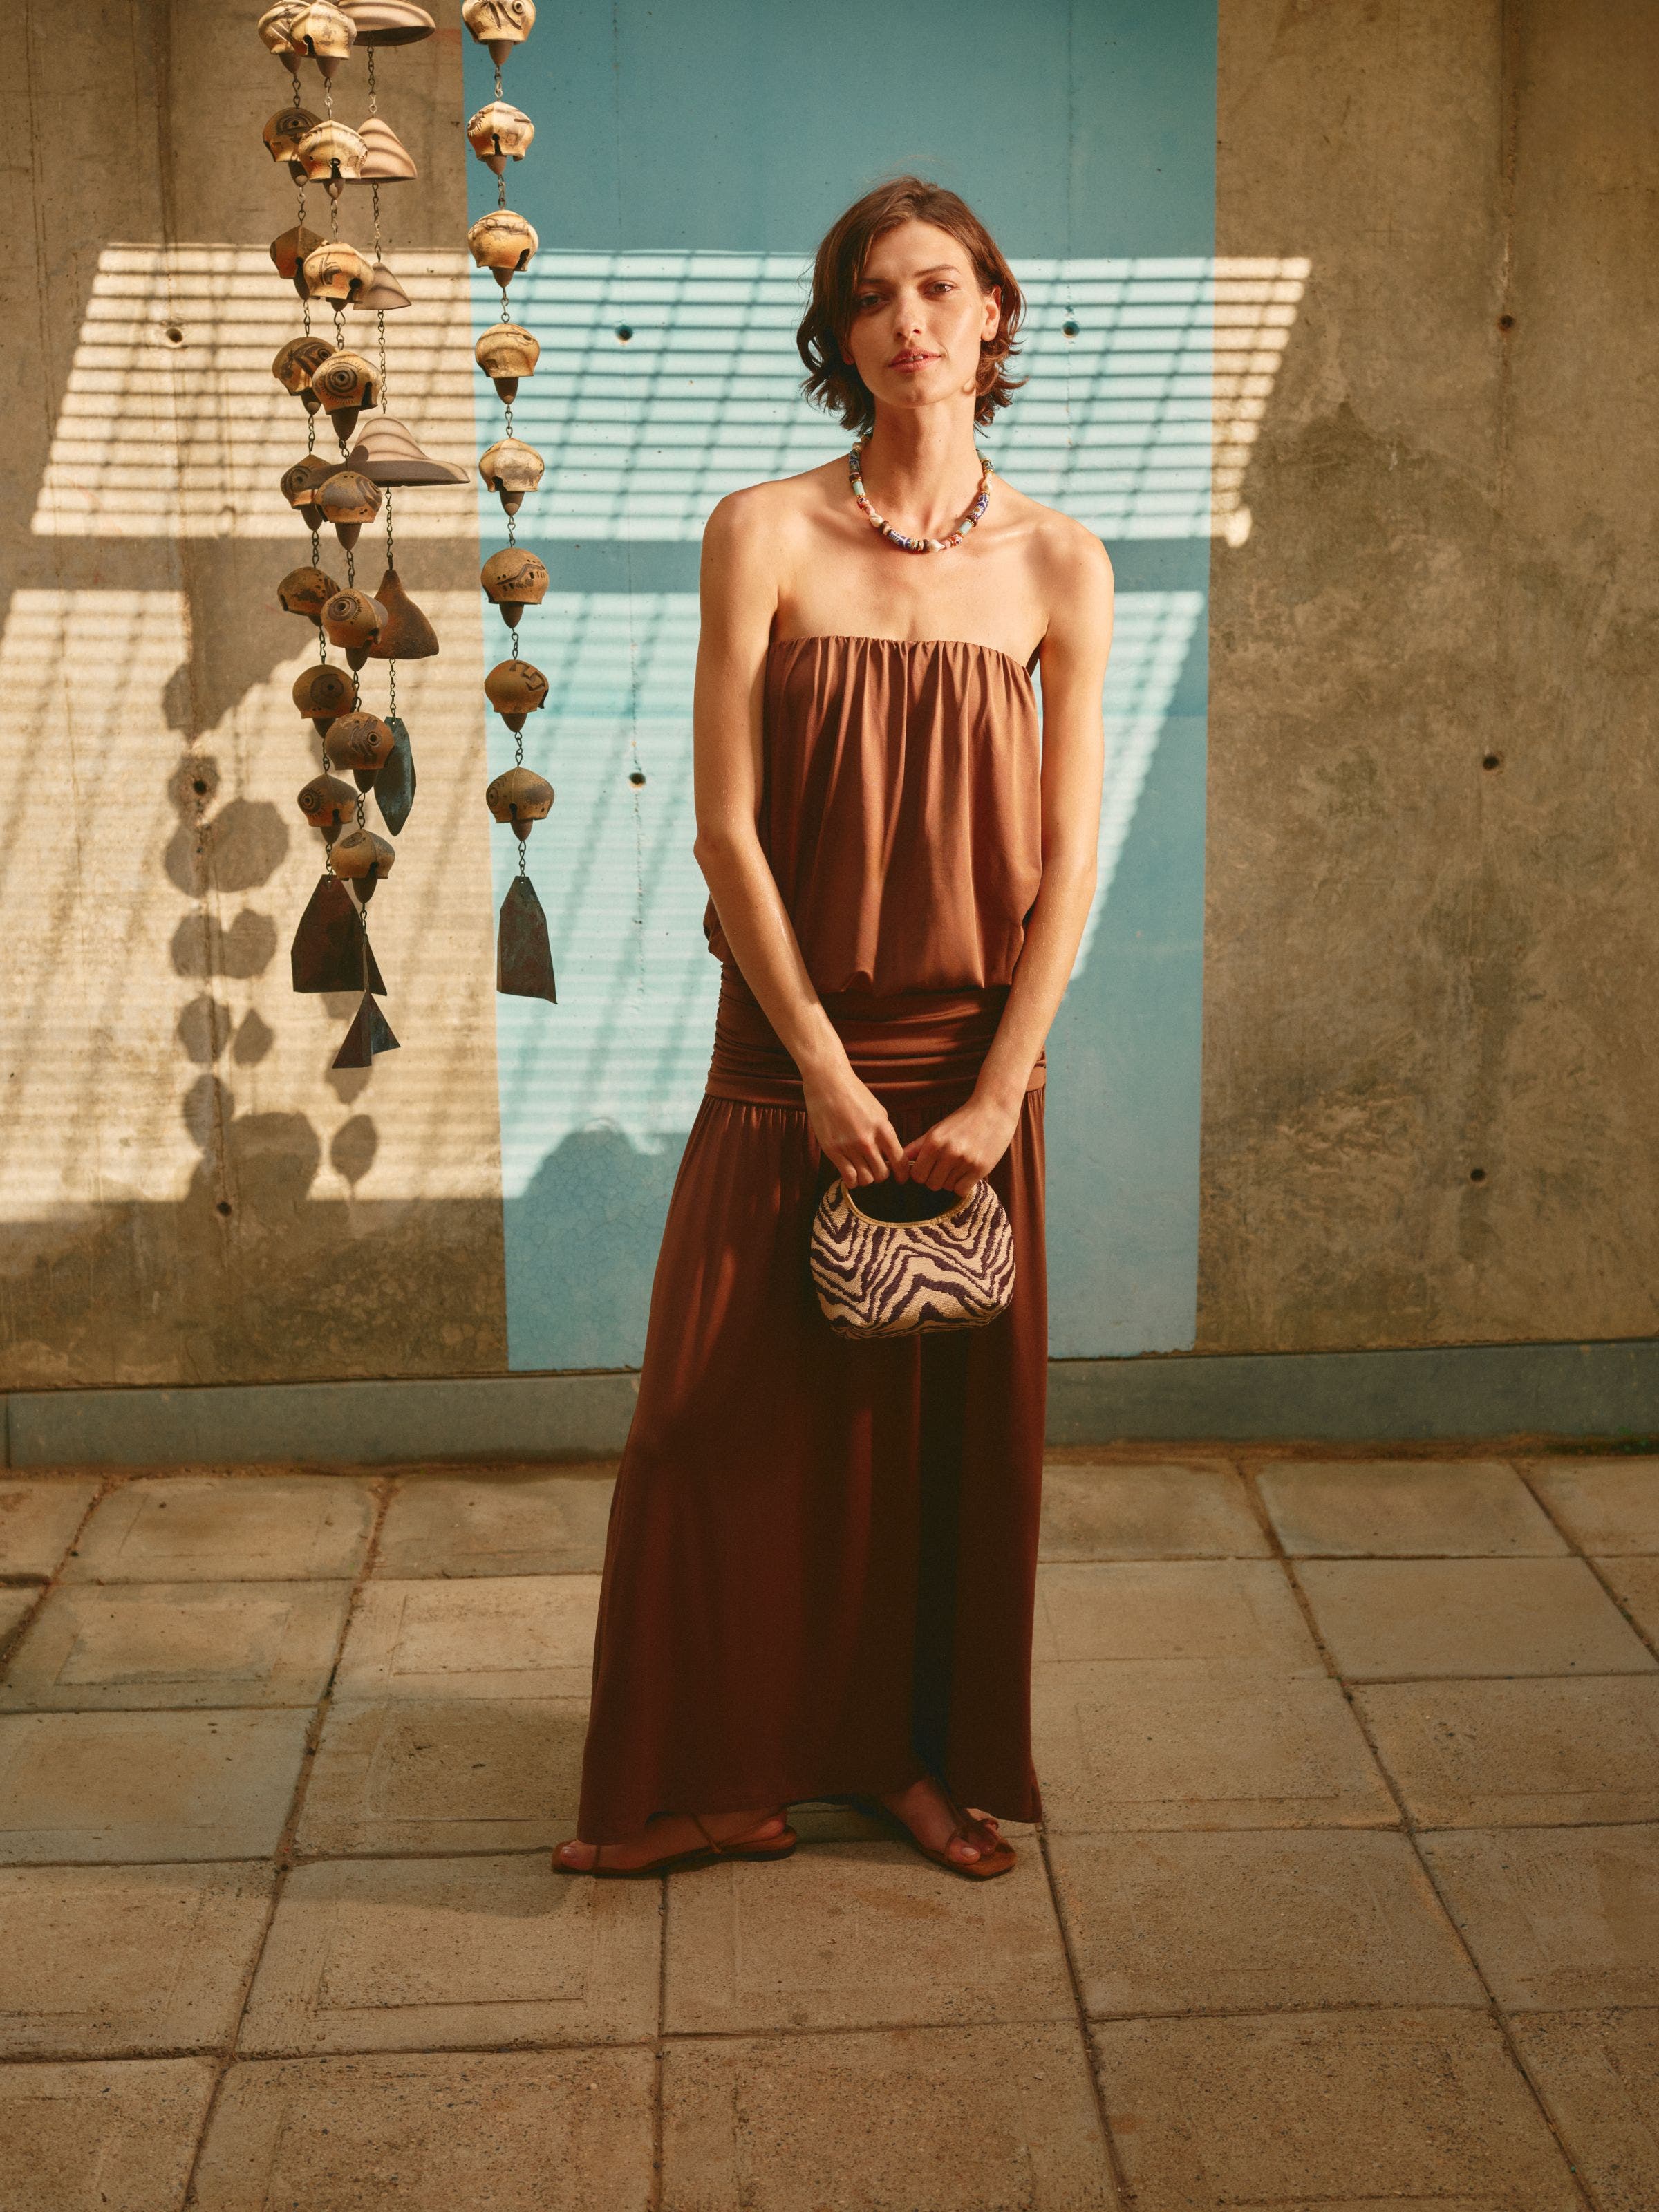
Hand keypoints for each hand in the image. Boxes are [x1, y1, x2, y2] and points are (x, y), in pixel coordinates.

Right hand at [801, 1061, 904, 1187]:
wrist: (828, 1082)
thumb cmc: (854, 1094)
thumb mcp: (878, 1111)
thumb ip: (885, 1133)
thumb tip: (890, 1154)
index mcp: (883, 1129)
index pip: (899, 1161)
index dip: (902, 1174)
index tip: (900, 1178)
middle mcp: (867, 1140)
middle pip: (882, 1175)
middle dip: (881, 1175)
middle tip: (876, 1169)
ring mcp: (849, 1146)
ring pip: (865, 1179)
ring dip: (865, 1178)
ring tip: (862, 1169)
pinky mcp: (832, 1150)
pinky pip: (848, 1177)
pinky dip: (852, 1180)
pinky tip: (850, 1172)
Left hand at [896, 1089, 1022, 1195]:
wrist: (993, 1110)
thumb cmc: (962, 1120)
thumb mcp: (937, 1130)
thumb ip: (917, 1147)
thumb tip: (897, 1162)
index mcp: (934, 1142)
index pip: (917, 1175)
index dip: (922, 1174)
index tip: (929, 1168)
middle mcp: (948, 1152)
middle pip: (931, 1184)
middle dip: (936, 1179)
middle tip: (946, 1166)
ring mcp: (965, 1161)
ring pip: (947, 1187)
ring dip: (951, 1180)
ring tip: (959, 1164)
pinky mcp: (980, 1168)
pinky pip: (962, 1190)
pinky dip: (963, 1184)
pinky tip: (967, 1171)